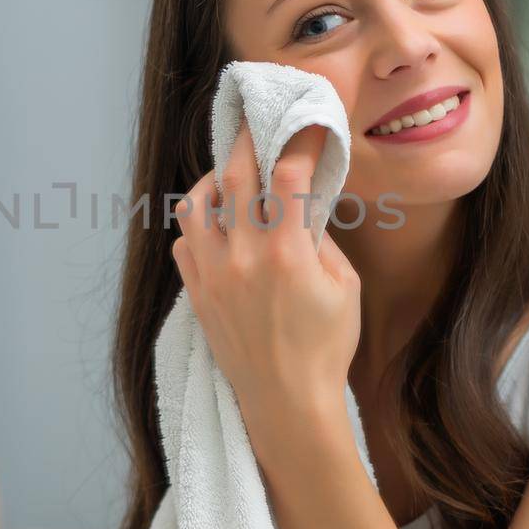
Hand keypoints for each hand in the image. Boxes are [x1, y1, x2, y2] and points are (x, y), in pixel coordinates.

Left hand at [171, 123, 361, 457]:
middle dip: (247, 141)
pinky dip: (198, 225)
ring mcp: (212, 274)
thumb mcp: (344, 286)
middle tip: (256, 126)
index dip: (298, 141)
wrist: (286, 402)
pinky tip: (218, 227)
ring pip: (195, 204)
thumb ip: (321, 238)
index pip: (286, 174)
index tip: (306, 126)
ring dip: (213, 182)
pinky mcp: (196, 293)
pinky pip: (184, 242)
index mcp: (286, 253)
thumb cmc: (325, 347)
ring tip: (230, 180)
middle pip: (235, 175)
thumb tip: (303, 205)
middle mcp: (242, 256)